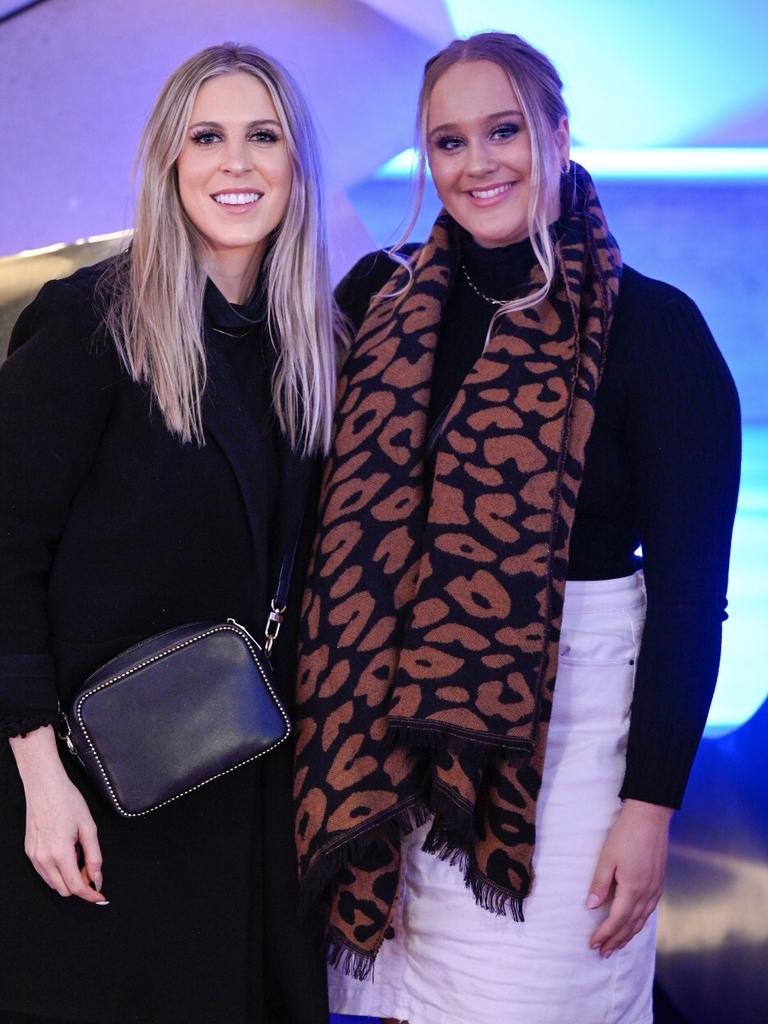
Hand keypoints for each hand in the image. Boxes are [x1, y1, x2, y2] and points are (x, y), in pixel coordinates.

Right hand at [9, 725, 106, 902]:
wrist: (44, 786)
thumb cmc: (67, 801)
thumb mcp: (89, 827)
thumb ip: (94, 856)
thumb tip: (96, 877)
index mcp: (60, 854)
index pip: (76, 887)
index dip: (91, 894)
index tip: (100, 896)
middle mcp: (44, 859)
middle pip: (64, 890)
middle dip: (81, 885)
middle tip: (93, 870)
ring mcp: (34, 857)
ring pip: (53, 883)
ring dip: (69, 879)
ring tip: (80, 858)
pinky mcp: (30, 852)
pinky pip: (45, 872)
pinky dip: (58, 872)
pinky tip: (67, 855)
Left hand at [587, 798, 672, 956]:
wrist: (650, 817)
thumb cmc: (626, 834)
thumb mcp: (607, 857)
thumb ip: (599, 883)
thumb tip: (591, 906)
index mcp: (632, 888)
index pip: (617, 920)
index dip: (605, 934)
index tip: (593, 944)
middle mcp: (647, 893)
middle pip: (630, 925)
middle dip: (616, 940)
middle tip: (603, 953)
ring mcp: (655, 889)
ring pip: (641, 920)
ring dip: (628, 935)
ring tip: (616, 945)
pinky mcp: (658, 883)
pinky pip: (649, 911)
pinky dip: (639, 923)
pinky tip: (634, 924)